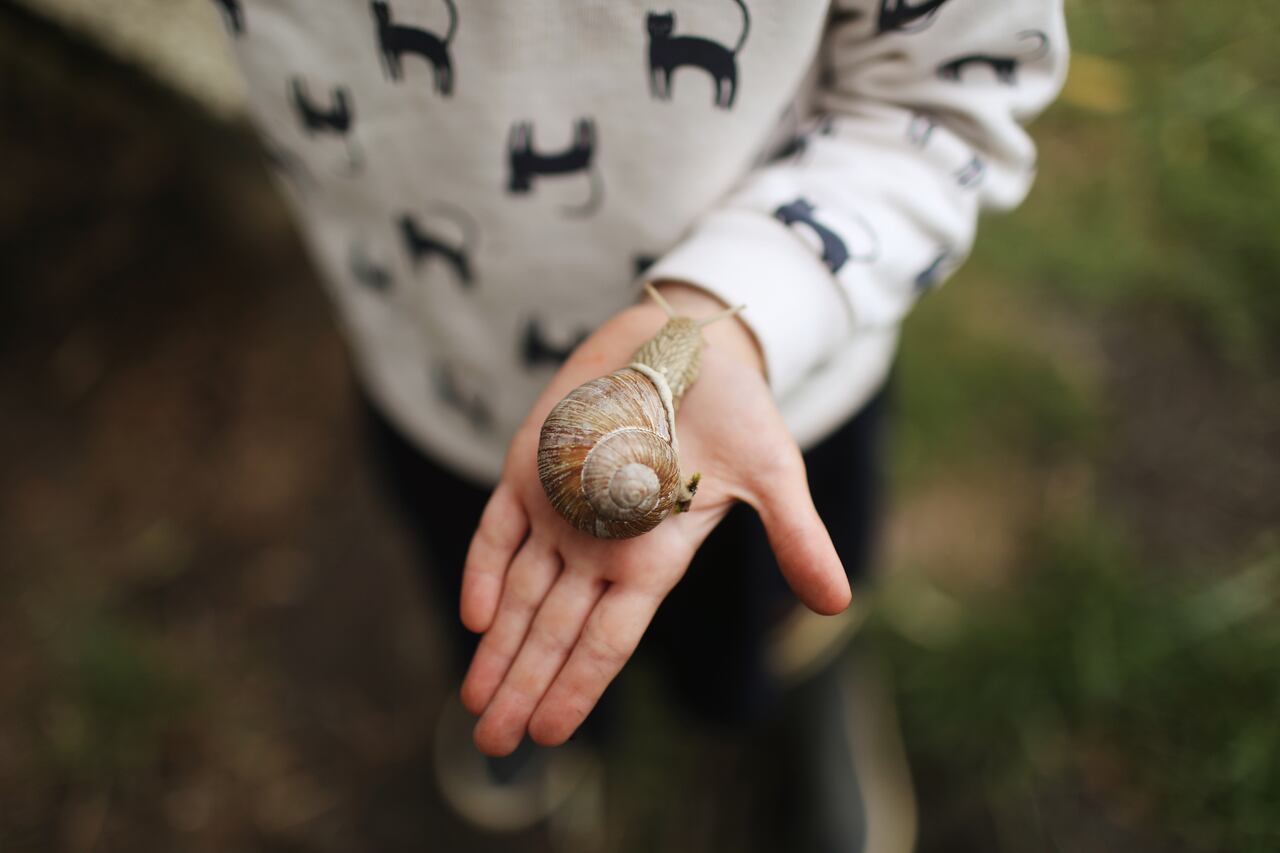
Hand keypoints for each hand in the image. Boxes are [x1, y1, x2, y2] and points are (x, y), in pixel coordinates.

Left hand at [458, 283, 850, 755]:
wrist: (691, 342)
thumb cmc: (739, 408)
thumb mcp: (773, 471)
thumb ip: (795, 537)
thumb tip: (838, 604)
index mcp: (655, 558)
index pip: (608, 639)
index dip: (577, 686)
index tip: (548, 735)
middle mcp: (603, 546)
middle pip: (553, 631)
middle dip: (523, 685)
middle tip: (492, 743)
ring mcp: (562, 511)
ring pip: (519, 593)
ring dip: (497, 647)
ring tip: (473, 701)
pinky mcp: (530, 471)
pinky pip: (498, 531)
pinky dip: (483, 570)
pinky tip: (473, 616)